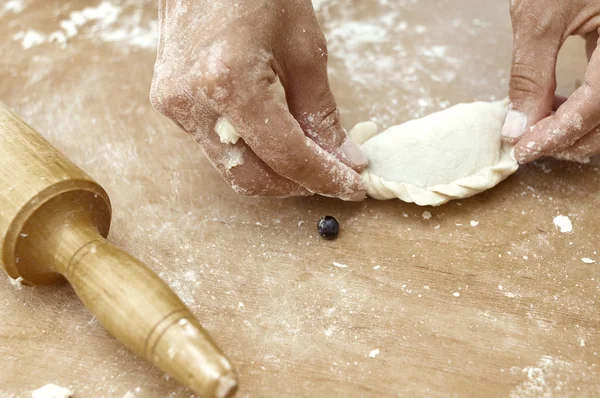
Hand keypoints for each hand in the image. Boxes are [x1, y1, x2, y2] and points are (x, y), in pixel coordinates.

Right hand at [149, 0, 366, 199]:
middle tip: (334, 177)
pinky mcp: (169, 102)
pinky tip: (277, 139)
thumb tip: (342, 157)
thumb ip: (321, 111)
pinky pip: (216, 145)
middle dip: (297, 184)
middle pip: (251, 176)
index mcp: (227, 81)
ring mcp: (173, 104)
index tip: (352, 185)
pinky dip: (252, 151)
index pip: (285, 155)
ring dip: (275, 172)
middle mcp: (191, 101)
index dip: (324, 176)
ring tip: (311, 159)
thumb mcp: (303, 47)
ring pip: (232, 167)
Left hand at [502, 0, 599, 163]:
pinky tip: (560, 104)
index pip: (597, 105)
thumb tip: (517, 127)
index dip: (559, 134)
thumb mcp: (539, 17)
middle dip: (571, 138)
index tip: (523, 150)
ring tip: (540, 124)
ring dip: (580, 128)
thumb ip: (529, 75)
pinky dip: (588, 108)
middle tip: (529, 142)